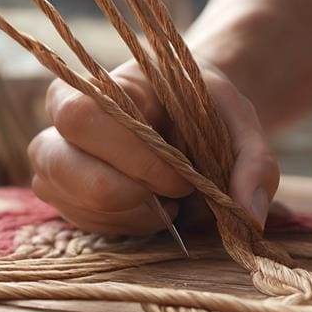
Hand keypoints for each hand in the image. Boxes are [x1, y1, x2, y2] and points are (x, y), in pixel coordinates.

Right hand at [28, 59, 278, 234]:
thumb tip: (249, 216)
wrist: (192, 121)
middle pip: (58, 160)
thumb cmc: (210, 115)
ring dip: (128, 215)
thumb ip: (254, 164)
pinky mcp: (63, 194)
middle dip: (125, 192)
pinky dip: (125, 227)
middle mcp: (64, 118)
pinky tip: (153, 211)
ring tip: (168, 203)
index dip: (133, 156)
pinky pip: (81, 221)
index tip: (183, 176)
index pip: (85, 116)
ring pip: (68, 198)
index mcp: (105, 83)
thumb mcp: (243, 126)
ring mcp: (57, 159)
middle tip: (175, 196)